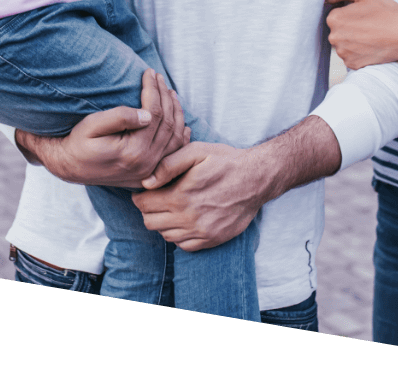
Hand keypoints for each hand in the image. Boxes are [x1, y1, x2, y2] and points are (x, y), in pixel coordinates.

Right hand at [15, 69, 190, 187]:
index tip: (149, 71)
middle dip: (165, 96)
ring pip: (175, 138)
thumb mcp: (92, 125)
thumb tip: (148, 114)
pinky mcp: (148, 174)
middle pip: (167, 123)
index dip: (154, 89)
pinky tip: (182, 123)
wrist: (68, 166)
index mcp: (134, 152)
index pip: (155, 113)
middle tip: (159, 77)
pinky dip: (181, 137)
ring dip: (176, 113)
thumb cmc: (78, 142)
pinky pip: (173, 154)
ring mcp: (150, 171)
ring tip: (170, 93)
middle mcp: (146, 164)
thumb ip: (120, 118)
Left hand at [132, 142, 263, 250]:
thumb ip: (168, 165)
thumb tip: (146, 182)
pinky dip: (179, 235)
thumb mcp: (197, 151)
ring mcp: (201, 232)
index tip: (145, 190)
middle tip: (156, 198)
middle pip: (150, 222)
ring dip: (163, 222)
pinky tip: (185, 219)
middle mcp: (189, 219)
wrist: (256, 178)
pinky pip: (183, 246)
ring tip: (172, 207)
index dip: (140, 196)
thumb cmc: (225, 161)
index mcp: (181, 196)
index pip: (144, 205)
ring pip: (165, 235)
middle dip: (148, 209)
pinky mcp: (212, 240)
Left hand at [326, 0, 397, 68]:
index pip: (335, 14)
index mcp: (334, 19)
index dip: (349, 12)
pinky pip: (351, 56)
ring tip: (371, 35)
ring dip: (353, 40)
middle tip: (368, 24)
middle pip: (338, 30)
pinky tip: (371, 46)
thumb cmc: (386, 12)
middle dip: (349, 27)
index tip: (363, 14)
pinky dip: (359, 52)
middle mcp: (334, 38)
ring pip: (344, 44)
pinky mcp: (352, 64)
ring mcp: (343, 53)